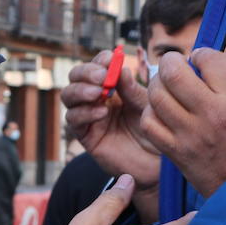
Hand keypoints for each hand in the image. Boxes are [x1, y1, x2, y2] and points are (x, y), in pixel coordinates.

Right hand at [61, 50, 161, 190]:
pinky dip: (85, 113)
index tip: (110, 58)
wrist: (157, 165)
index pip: (97, 66)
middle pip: (76, 77)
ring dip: (81, 90)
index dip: (100, 60)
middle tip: (102, 77)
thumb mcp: (148, 107)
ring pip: (69, 96)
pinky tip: (101, 112)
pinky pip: (74, 121)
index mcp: (113, 87)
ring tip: (99, 93)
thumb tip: (121, 69)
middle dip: (86, 72)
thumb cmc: (155, 133)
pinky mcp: (86, 136)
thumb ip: (133, 90)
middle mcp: (97, 99)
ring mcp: (89, 117)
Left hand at [142, 48, 225, 197]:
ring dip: (157, 85)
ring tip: (166, 87)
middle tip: (175, 66)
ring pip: (157, 95)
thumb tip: (201, 61)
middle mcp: (212, 114)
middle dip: (170, 62)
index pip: (208, 58)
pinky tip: (161, 112)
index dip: (201, 54)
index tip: (201, 61)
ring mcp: (190, 134)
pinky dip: (151, 112)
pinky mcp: (176, 152)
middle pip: (173, 72)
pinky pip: (150, 122)